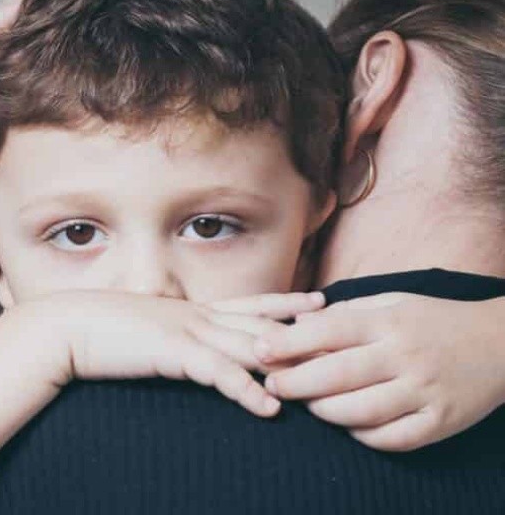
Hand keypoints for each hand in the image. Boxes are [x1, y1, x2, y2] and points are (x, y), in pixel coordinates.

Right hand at [9, 290, 325, 417]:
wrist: (65, 327)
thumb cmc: (98, 330)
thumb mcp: (142, 327)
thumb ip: (167, 334)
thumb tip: (180, 343)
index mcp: (188, 309)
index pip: (245, 303)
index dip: (282, 301)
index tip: (315, 299)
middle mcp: (194, 314)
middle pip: (258, 319)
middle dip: (300, 321)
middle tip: (339, 320)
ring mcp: (186, 331)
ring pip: (246, 344)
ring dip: (284, 359)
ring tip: (322, 372)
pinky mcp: (172, 353)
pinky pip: (218, 373)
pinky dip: (245, 389)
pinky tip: (268, 406)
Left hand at [255, 293, 504, 451]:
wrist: (500, 343)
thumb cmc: (432, 320)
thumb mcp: (391, 303)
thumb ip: (344, 313)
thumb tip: (295, 321)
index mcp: (389, 321)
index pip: (330, 330)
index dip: (289, 341)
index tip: (259, 348)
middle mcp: (405, 355)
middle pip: (338, 374)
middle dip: (296, 382)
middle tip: (272, 383)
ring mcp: (425, 390)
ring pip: (361, 411)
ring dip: (325, 411)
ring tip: (308, 405)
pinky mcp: (441, 421)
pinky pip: (392, 439)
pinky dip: (363, 436)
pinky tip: (349, 426)